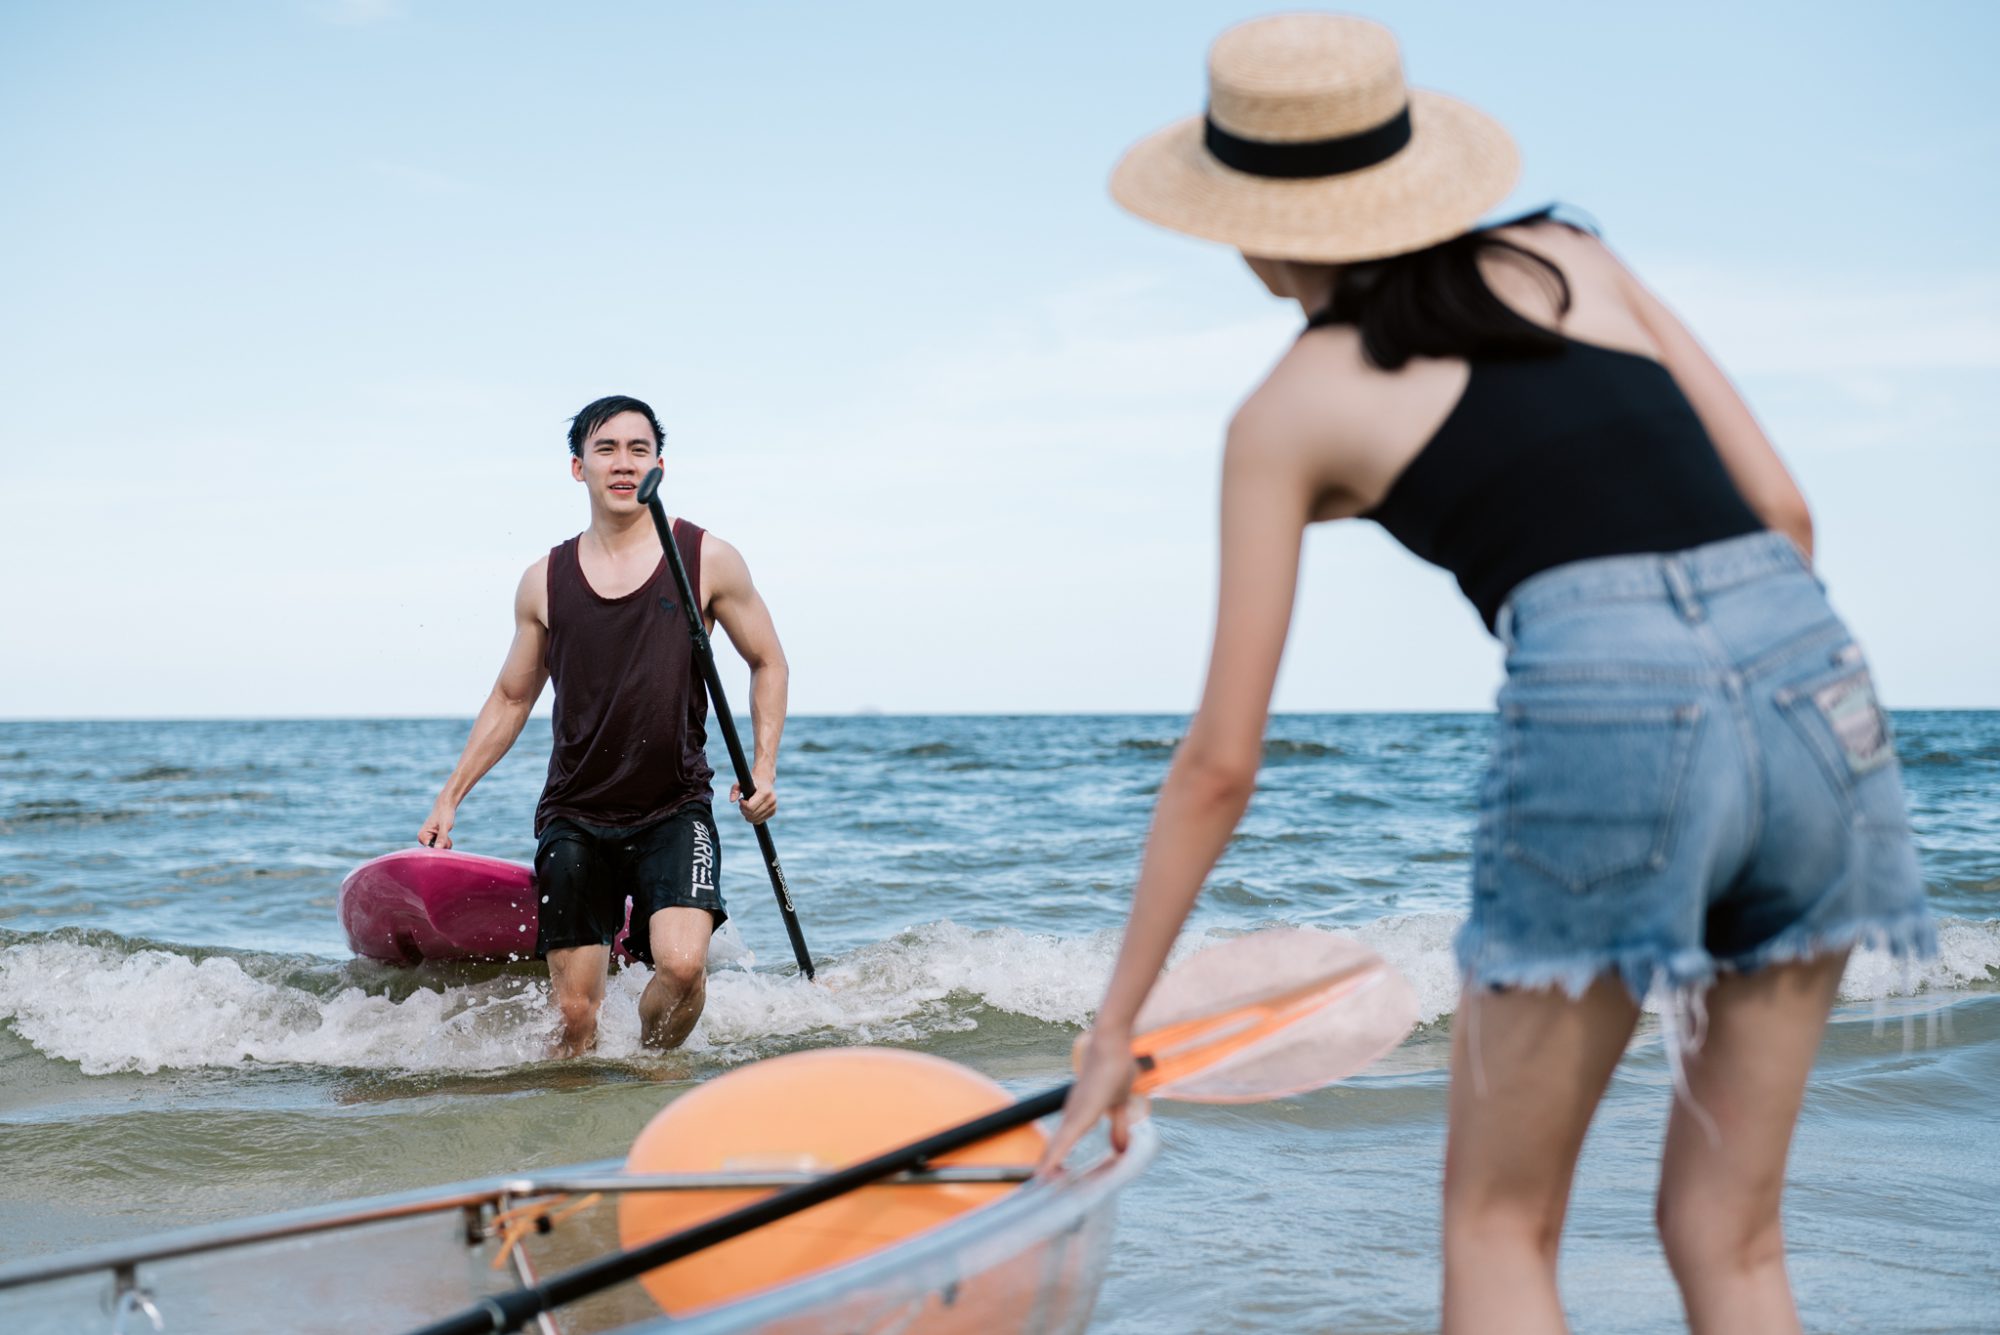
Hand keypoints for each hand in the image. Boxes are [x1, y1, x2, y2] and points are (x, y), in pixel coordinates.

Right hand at [418, 799, 456, 848]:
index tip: (446, 840)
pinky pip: (441, 847)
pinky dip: (446, 843)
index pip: (430, 850)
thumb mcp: (445, 826)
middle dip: (444, 846)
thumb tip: (438, 849)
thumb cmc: (444, 814)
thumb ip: (442, 837)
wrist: (445, 807)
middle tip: (448, 836)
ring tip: (446, 833)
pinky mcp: (433, 840)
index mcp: (422, 836)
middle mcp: (423, 840)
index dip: (440, 849)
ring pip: (440, 850)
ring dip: (446, 844)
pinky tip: (447, 835)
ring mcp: (428, 841)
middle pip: (436, 851)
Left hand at [730, 768, 776, 824]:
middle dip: (744, 811)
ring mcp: (773, 807)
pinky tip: (751, 811)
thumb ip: (735, 790)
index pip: (750, 807)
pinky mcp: (773, 812)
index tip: (741, 799)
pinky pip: (759, 821)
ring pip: (755, 819)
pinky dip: (752, 819)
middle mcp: (771, 800)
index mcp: (765, 792)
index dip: (742, 805)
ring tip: (746, 807)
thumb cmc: (751, 782)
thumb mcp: (741, 783)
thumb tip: (731, 800)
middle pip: (752, 814)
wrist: (765, 781)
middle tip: (742, 804)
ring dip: (747, 815)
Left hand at [1035, 1023, 1139, 1175]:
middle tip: (1038, 1190)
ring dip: (1047, 1167)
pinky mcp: (1081, 1112)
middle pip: (1055, 1148)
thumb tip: (1121, 1150)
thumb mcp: (1120, 1105)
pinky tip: (1046, 1170)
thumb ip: (1119, 1127)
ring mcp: (1075, 1113)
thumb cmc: (1116, 1068)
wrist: (1111, 1042)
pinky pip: (1065, 1139)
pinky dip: (1055, 1156)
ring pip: (1056, 1146)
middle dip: (1047, 1170)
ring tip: (1036, 1186)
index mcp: (1079, 1115)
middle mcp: (1072, 1115)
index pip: (1062, 1143)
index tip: (1049, 1182)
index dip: (1054, 1162)